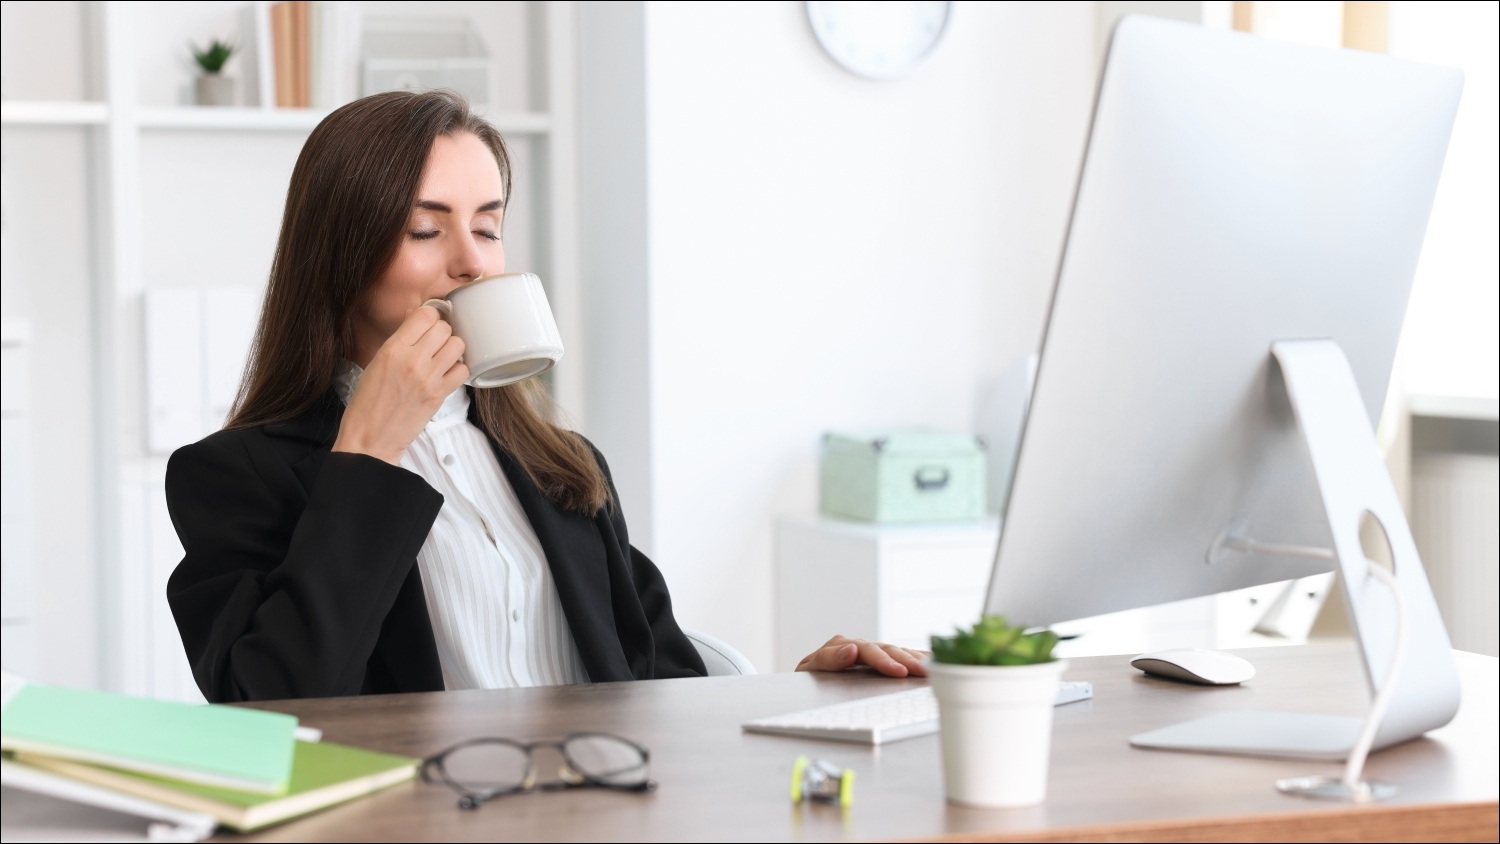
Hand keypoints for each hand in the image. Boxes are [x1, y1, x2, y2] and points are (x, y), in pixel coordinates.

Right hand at [332, 306, 467, 464]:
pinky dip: (458, 369)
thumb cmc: (368, 402)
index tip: (427, 324)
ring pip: (458, 345)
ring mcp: (428, 378)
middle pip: (444, 327)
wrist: (370, 439)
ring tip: (442, 357)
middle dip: (441, 332)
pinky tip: (447, 373)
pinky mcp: (440, 395)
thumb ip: (399, 339)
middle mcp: (412, 360)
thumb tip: (416, 316)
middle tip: (434, 343)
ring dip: (452, 348)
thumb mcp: (376, 362)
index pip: (425, 314)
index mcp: (392, 349)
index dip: (429, 316)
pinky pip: (463, 370)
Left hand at [795, 635, 928, 677]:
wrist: (802, 683)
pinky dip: (916, 658)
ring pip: (896, 651)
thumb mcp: (809, 671)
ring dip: (915, 660)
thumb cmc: (806, 680)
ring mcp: (870, 652)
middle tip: (923, 672)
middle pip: (887, 649)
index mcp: (841, 645)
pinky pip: (900, 656)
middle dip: (906, 661)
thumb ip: (829, 659)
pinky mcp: (879, 660)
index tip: (898, 672)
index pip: (866, 650)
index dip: (884, 661)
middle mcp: (858, 645)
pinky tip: (932, 662)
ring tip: (933, 669)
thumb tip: (850, 649)